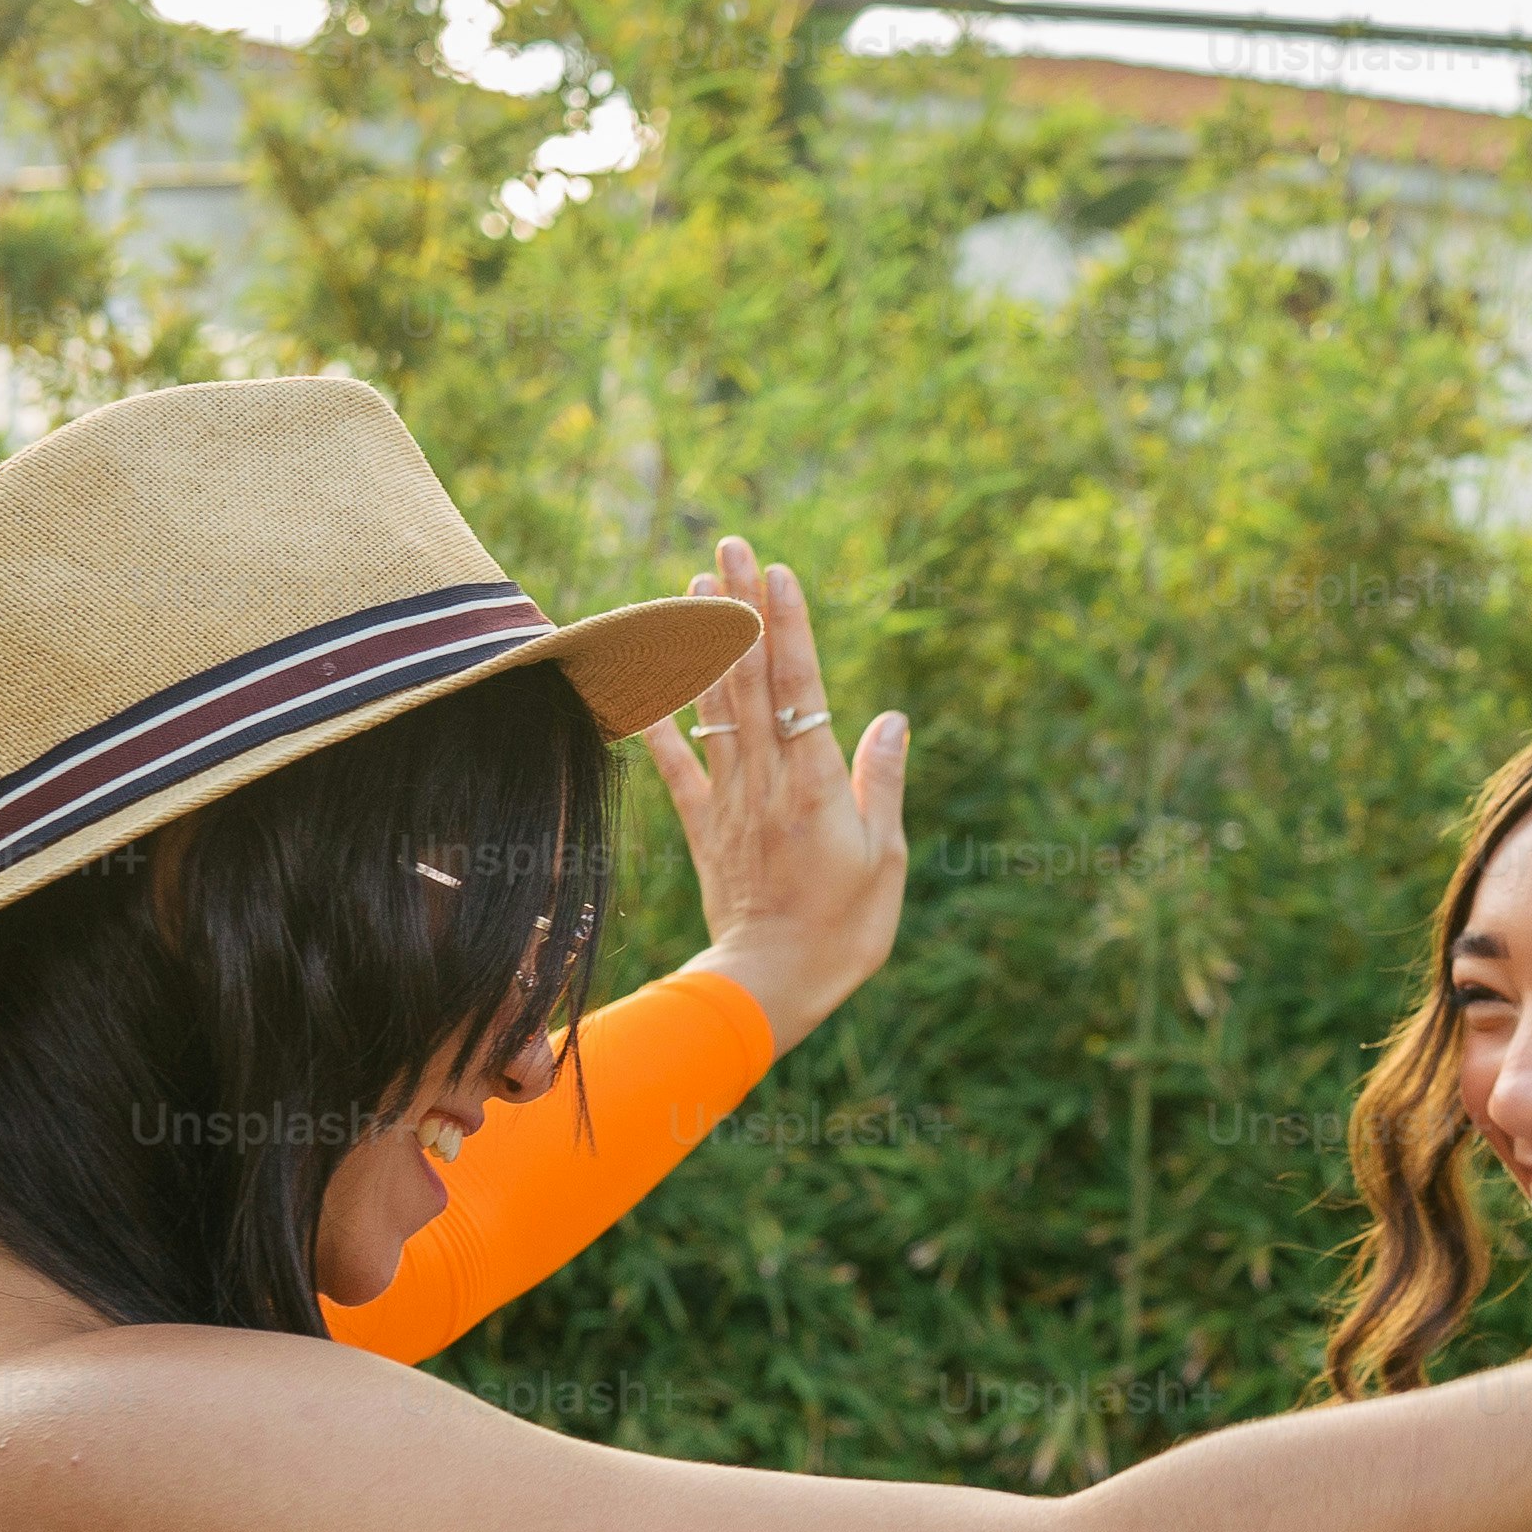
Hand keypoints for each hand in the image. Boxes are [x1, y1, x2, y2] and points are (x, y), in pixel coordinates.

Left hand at [638, 536, 909, 1052]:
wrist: (775, 985)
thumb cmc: (845, 929)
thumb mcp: (884, 857)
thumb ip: (881, 783)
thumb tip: (890, 718)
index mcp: (816, 784)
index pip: (800, 688)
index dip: (787, 625)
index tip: (776, 571)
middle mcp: (768, 781)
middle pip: (750, 679)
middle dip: (739, 607)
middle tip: (728, 545)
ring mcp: (731, 802)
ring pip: (714, 706)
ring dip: (702, 642)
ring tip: (693, 584)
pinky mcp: (705, 828)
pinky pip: (677, 766)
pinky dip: (659, 719)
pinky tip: (642, 678)